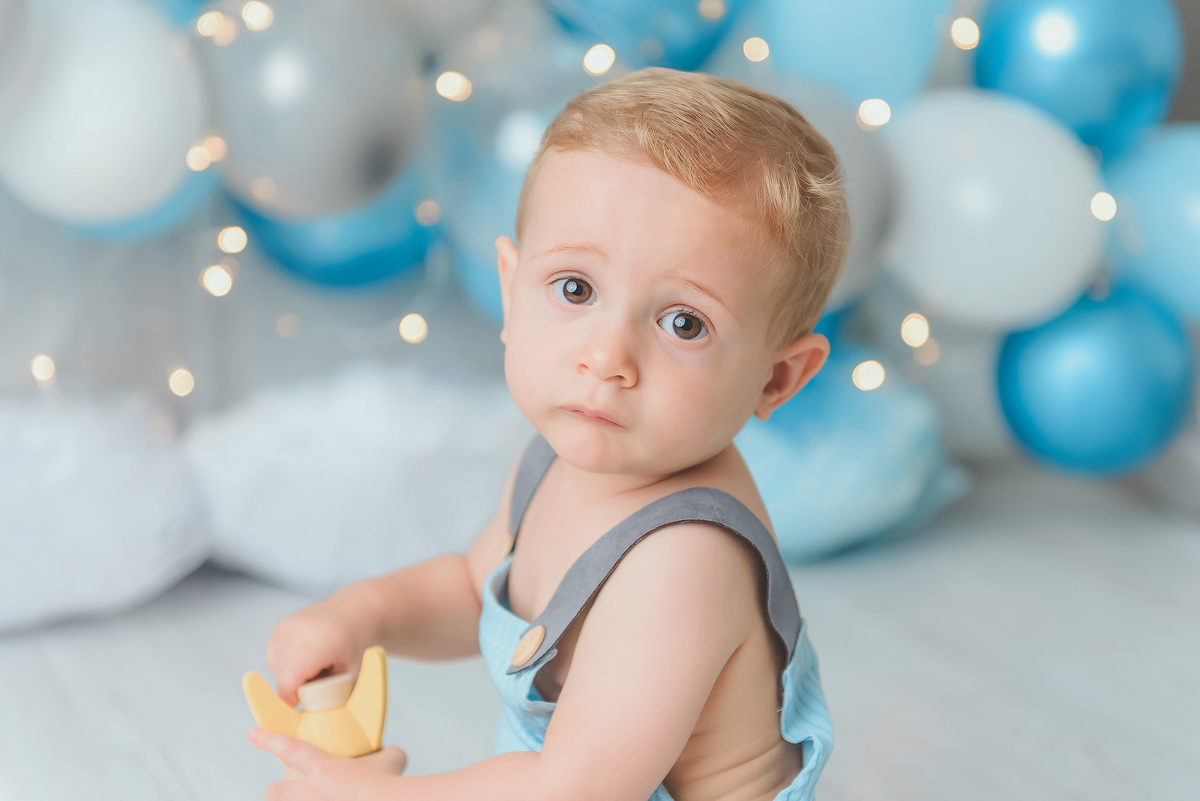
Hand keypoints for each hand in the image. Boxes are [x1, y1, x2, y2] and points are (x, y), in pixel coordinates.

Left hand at [248, 728, 406, 800]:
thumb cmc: (392, 786)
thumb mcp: (391, 760)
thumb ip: (384, 754)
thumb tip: (388, 753)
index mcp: (326, 769)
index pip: (290, 749)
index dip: (268, 740)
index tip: (252, 734)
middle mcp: (313, 793)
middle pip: (275, 792)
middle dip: (277, 791)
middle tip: (287, 789)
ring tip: (306, 796)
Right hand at [266, 598, 372, 706]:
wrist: (356, 612)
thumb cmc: (358, 647)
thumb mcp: (351, 675)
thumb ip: (331, 699)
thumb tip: (311, 726)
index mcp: (321, 641)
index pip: (290, 678)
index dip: (291, 698)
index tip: (302, 708)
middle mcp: (299, 629)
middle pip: (282, 675)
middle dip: (294, 689)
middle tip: (318, 685)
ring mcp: (286, 625)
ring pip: (275, 667)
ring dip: (289, 677)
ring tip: (315, 668)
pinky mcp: (279, 626)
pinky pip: (274, 657)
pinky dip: (286, 665)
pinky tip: (307, 659)